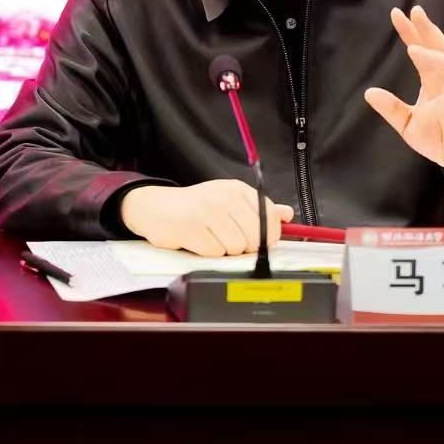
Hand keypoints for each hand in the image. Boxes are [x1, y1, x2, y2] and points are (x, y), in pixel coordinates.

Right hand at [120, 180, 293, 256]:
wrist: (157, 207)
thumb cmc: (197, 207)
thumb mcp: (229, 201)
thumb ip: (259, 209)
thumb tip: (287, 214)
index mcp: (238, 190)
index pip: (269, 218)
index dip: (267, 237)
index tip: (255, 239)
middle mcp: (225, 197)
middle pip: (255, 238)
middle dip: (244, 247)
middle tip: (228, 240)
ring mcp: (208, 211)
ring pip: (236, 248)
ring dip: (225, 251)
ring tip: (211, 238)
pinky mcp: (192, 228)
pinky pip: (215, 253)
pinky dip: (208, 253)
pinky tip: (198, 241)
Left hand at [364, 5, 443, 180]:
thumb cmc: (440, 140)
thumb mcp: (408, 124)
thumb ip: (391, 108)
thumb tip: (369, 92)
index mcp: (434, 81)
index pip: (422, 51)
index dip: (411, 33)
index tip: (397, 15)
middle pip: (438, 48)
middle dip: (426, 29)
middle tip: (413, 10)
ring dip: (431, 48)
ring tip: (411, 41)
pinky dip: (439, 67)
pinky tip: (423, 59)